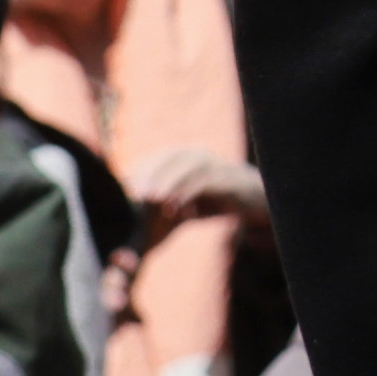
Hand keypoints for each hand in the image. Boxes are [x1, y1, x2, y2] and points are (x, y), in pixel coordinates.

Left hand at [143, 156, 274, 246]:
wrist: (252, 202)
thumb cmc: (212, 201)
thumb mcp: (184, 202)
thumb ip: (161, 206)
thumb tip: (131, 220)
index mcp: (184, 156)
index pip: (157, 158)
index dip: (140, 172)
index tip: (124, 192)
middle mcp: (198, 155)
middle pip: (170, 158)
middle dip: (151, 175)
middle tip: (136, 195)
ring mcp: (215, 165)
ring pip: (187, 168)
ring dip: (168, 183)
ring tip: (152, 200)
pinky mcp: (227, 180)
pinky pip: (206, 183)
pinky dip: (189, 194)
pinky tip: (176, 209)